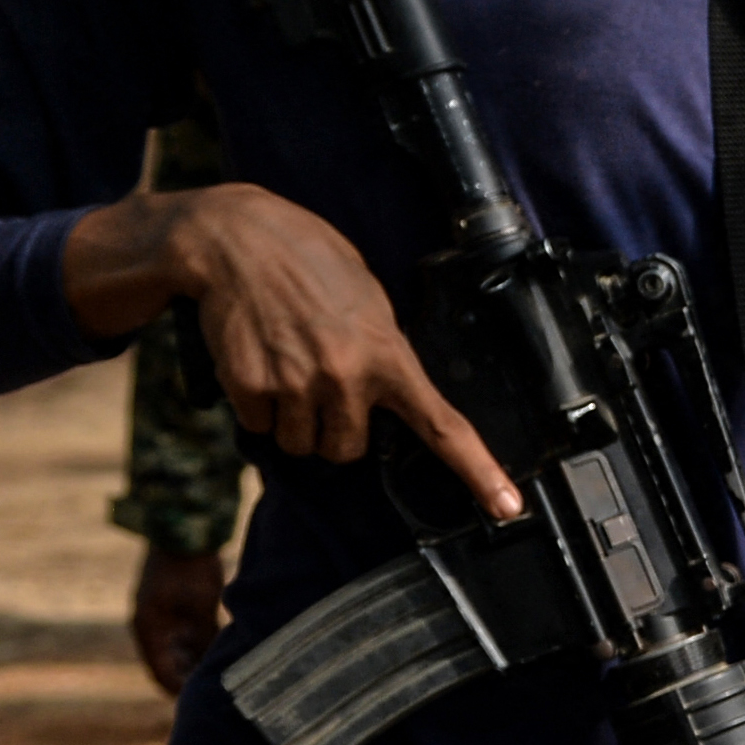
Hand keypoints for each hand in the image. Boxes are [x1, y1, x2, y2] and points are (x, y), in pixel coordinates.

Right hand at [78, 185, 517, 513]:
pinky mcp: (250, 387)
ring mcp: (298, 386)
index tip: (507, 505)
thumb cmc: (310, 262)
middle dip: (333, 426)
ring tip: (287, 362)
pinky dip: (255, 404)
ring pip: (301, 445)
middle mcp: (348, 378)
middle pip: (347, 450)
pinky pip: (258, 426)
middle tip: (319, 378)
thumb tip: (391, 395)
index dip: (479, 471)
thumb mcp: (371, 302)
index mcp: (390, 356)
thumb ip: (385, 353)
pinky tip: (258, 359)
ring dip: (293, 419)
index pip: (444, 427)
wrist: (237, 239)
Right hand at [130, 544, 227, 696]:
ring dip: (196, 664)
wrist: (183, 530)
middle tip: (215, 696)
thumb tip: (215, 666)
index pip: (160, 671)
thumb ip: (206, 636)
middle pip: (169, 664)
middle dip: (189, 679)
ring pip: (179, 651)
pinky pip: (186, 636)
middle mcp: (150, 626)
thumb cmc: (189, 568)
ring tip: (222, 680)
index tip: (197, 704)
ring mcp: (161, 616)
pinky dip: (201, 647)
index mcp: (148, 628)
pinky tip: (221, 656)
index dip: (178, 689)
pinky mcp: (174, 607)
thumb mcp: (200, 606)